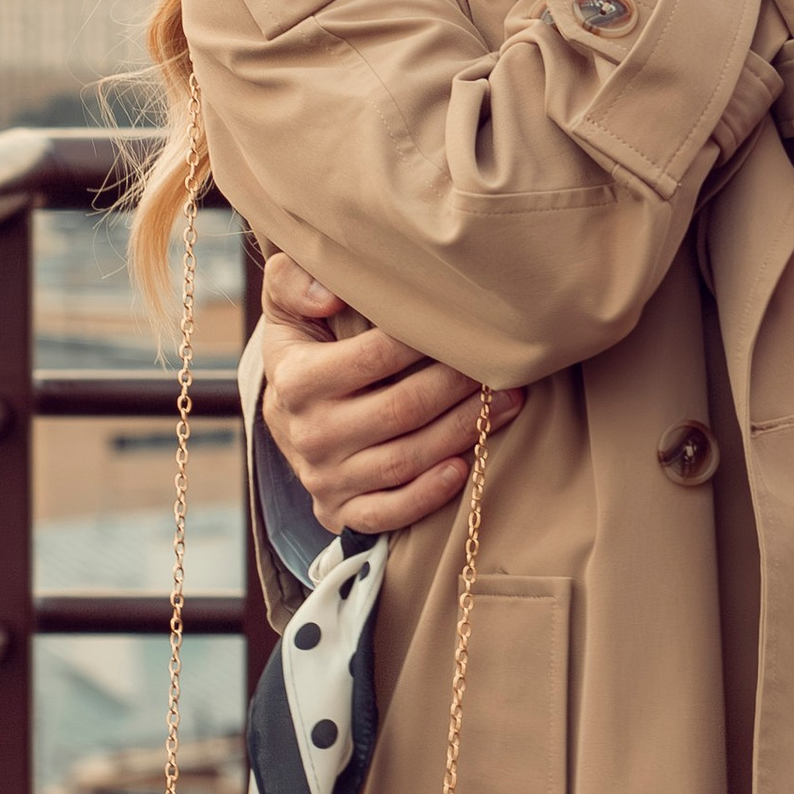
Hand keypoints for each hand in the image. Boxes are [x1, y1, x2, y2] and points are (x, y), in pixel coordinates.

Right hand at [256, 249, 521, 536]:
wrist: (286, 414)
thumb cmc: (305, 347)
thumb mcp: (288, 306)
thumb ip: (294, 280)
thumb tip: (330, 295)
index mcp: (296, 379)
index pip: (372, 358)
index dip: (423, 340)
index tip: (463, 323)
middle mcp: (309, 433)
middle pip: (399, 410)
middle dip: (457, 385)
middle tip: (499, 365)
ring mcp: (324, 477)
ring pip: (403, 461)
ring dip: (461, 432)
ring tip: (507, 402)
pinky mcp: (339, 511)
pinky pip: (386, 513)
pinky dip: (426, 495)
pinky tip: (464, 468)